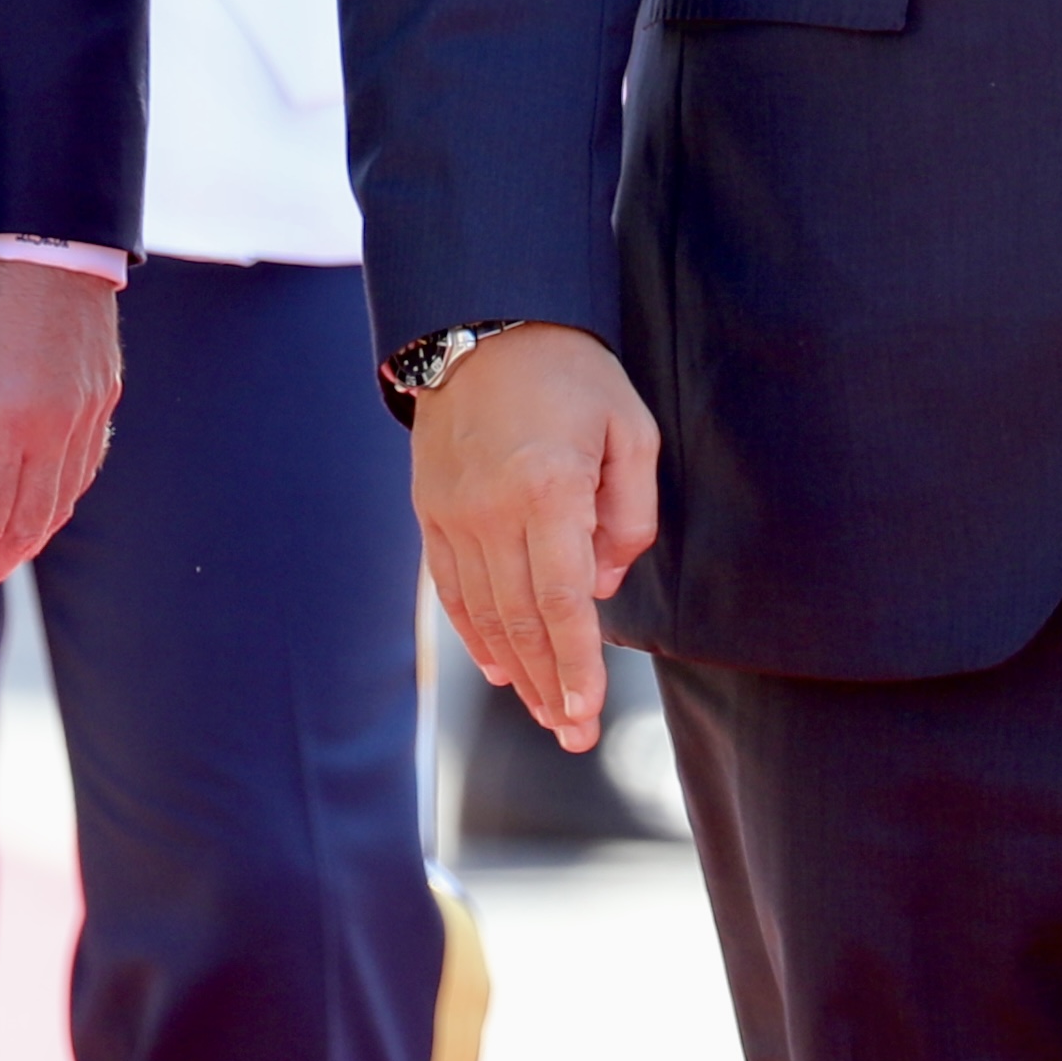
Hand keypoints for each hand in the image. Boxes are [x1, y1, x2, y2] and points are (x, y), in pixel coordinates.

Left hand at [0, 259, 119, 618]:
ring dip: (19, 547)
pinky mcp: (102, 394)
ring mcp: (89, 411)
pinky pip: (81, 473)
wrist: (40, 223)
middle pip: (27, 530)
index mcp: (13, 421)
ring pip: (59, 507)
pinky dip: (51, 507)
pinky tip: (26, 516)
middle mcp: (61, 426)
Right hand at [411, 323, 658, 751]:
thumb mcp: (630, 429)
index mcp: (547, 489)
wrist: (483, 324)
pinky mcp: (431, 511)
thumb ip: (629, 513)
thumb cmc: (571, 375)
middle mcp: (492, 510)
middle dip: (551, 687)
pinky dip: (476, 634)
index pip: (562, 601)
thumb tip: (603, 588)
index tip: (588, 712)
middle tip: (573, 737)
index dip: (577, 664)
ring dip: (517, 671)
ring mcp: (453, 514)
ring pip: (484, 614)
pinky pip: (452, 589)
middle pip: (521, 622)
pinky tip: (501, 668)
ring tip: (547, 714)